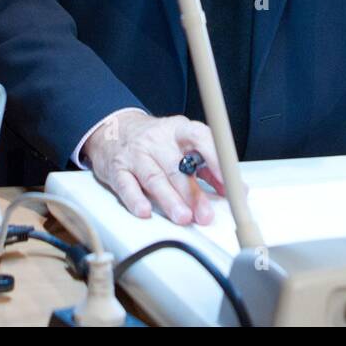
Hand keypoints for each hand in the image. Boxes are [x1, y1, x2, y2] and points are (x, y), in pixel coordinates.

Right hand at [80, 111, 225, 225]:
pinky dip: (135, 199)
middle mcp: (157, 140)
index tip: (228, 180)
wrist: (114, 129)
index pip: (200, 138)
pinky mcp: (117, 169)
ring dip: (169, 199)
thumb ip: (206, 166)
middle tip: (204, 214)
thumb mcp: (182, 144)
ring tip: (182, 216)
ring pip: (154, 177)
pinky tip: (145, 211)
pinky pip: (126, 184)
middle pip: (176, 166)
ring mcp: (136, 154)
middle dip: (192, 193)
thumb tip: (231, 188)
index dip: (215, 159)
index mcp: (178, 130)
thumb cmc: (155, 140)